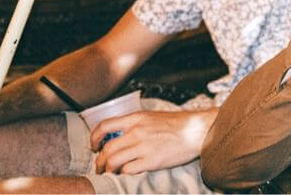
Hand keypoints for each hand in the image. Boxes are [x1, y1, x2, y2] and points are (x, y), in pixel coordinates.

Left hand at [91, 108, 216, 173]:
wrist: (196, 130)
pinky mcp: (151, 161)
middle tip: (99, 166)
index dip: (94, 138)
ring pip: (113, 161)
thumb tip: (119, 135)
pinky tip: (126, 173)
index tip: (94, 146)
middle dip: (98, 161)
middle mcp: (137, 132)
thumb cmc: (177, 124)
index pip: (104, 126)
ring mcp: (143, 147)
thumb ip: (135, 124)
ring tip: (110, 173)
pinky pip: (128, 170)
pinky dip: (123, 174)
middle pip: (106, 149)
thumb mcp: (152, 116)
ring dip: (107, 169)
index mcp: (136, 118)